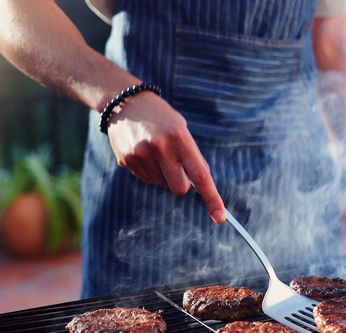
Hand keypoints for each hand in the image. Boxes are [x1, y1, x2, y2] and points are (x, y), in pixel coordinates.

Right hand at [106, 91, 225, 223]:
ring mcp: (141, 155)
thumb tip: (199, 185)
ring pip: (161, 184)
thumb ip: (191, 156)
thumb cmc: (161, 118)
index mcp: (180, 138)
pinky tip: (144, 152)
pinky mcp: (126, 160)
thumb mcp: (181, 130)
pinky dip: (149, 171)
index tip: (220, 216)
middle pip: (178, 188)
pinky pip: (146, 179)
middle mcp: (160, 148)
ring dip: (163, 174)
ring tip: (156, 151)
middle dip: (181, 184)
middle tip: (175, 166)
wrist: (125, 102)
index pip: (200, 175)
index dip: (212, 197)